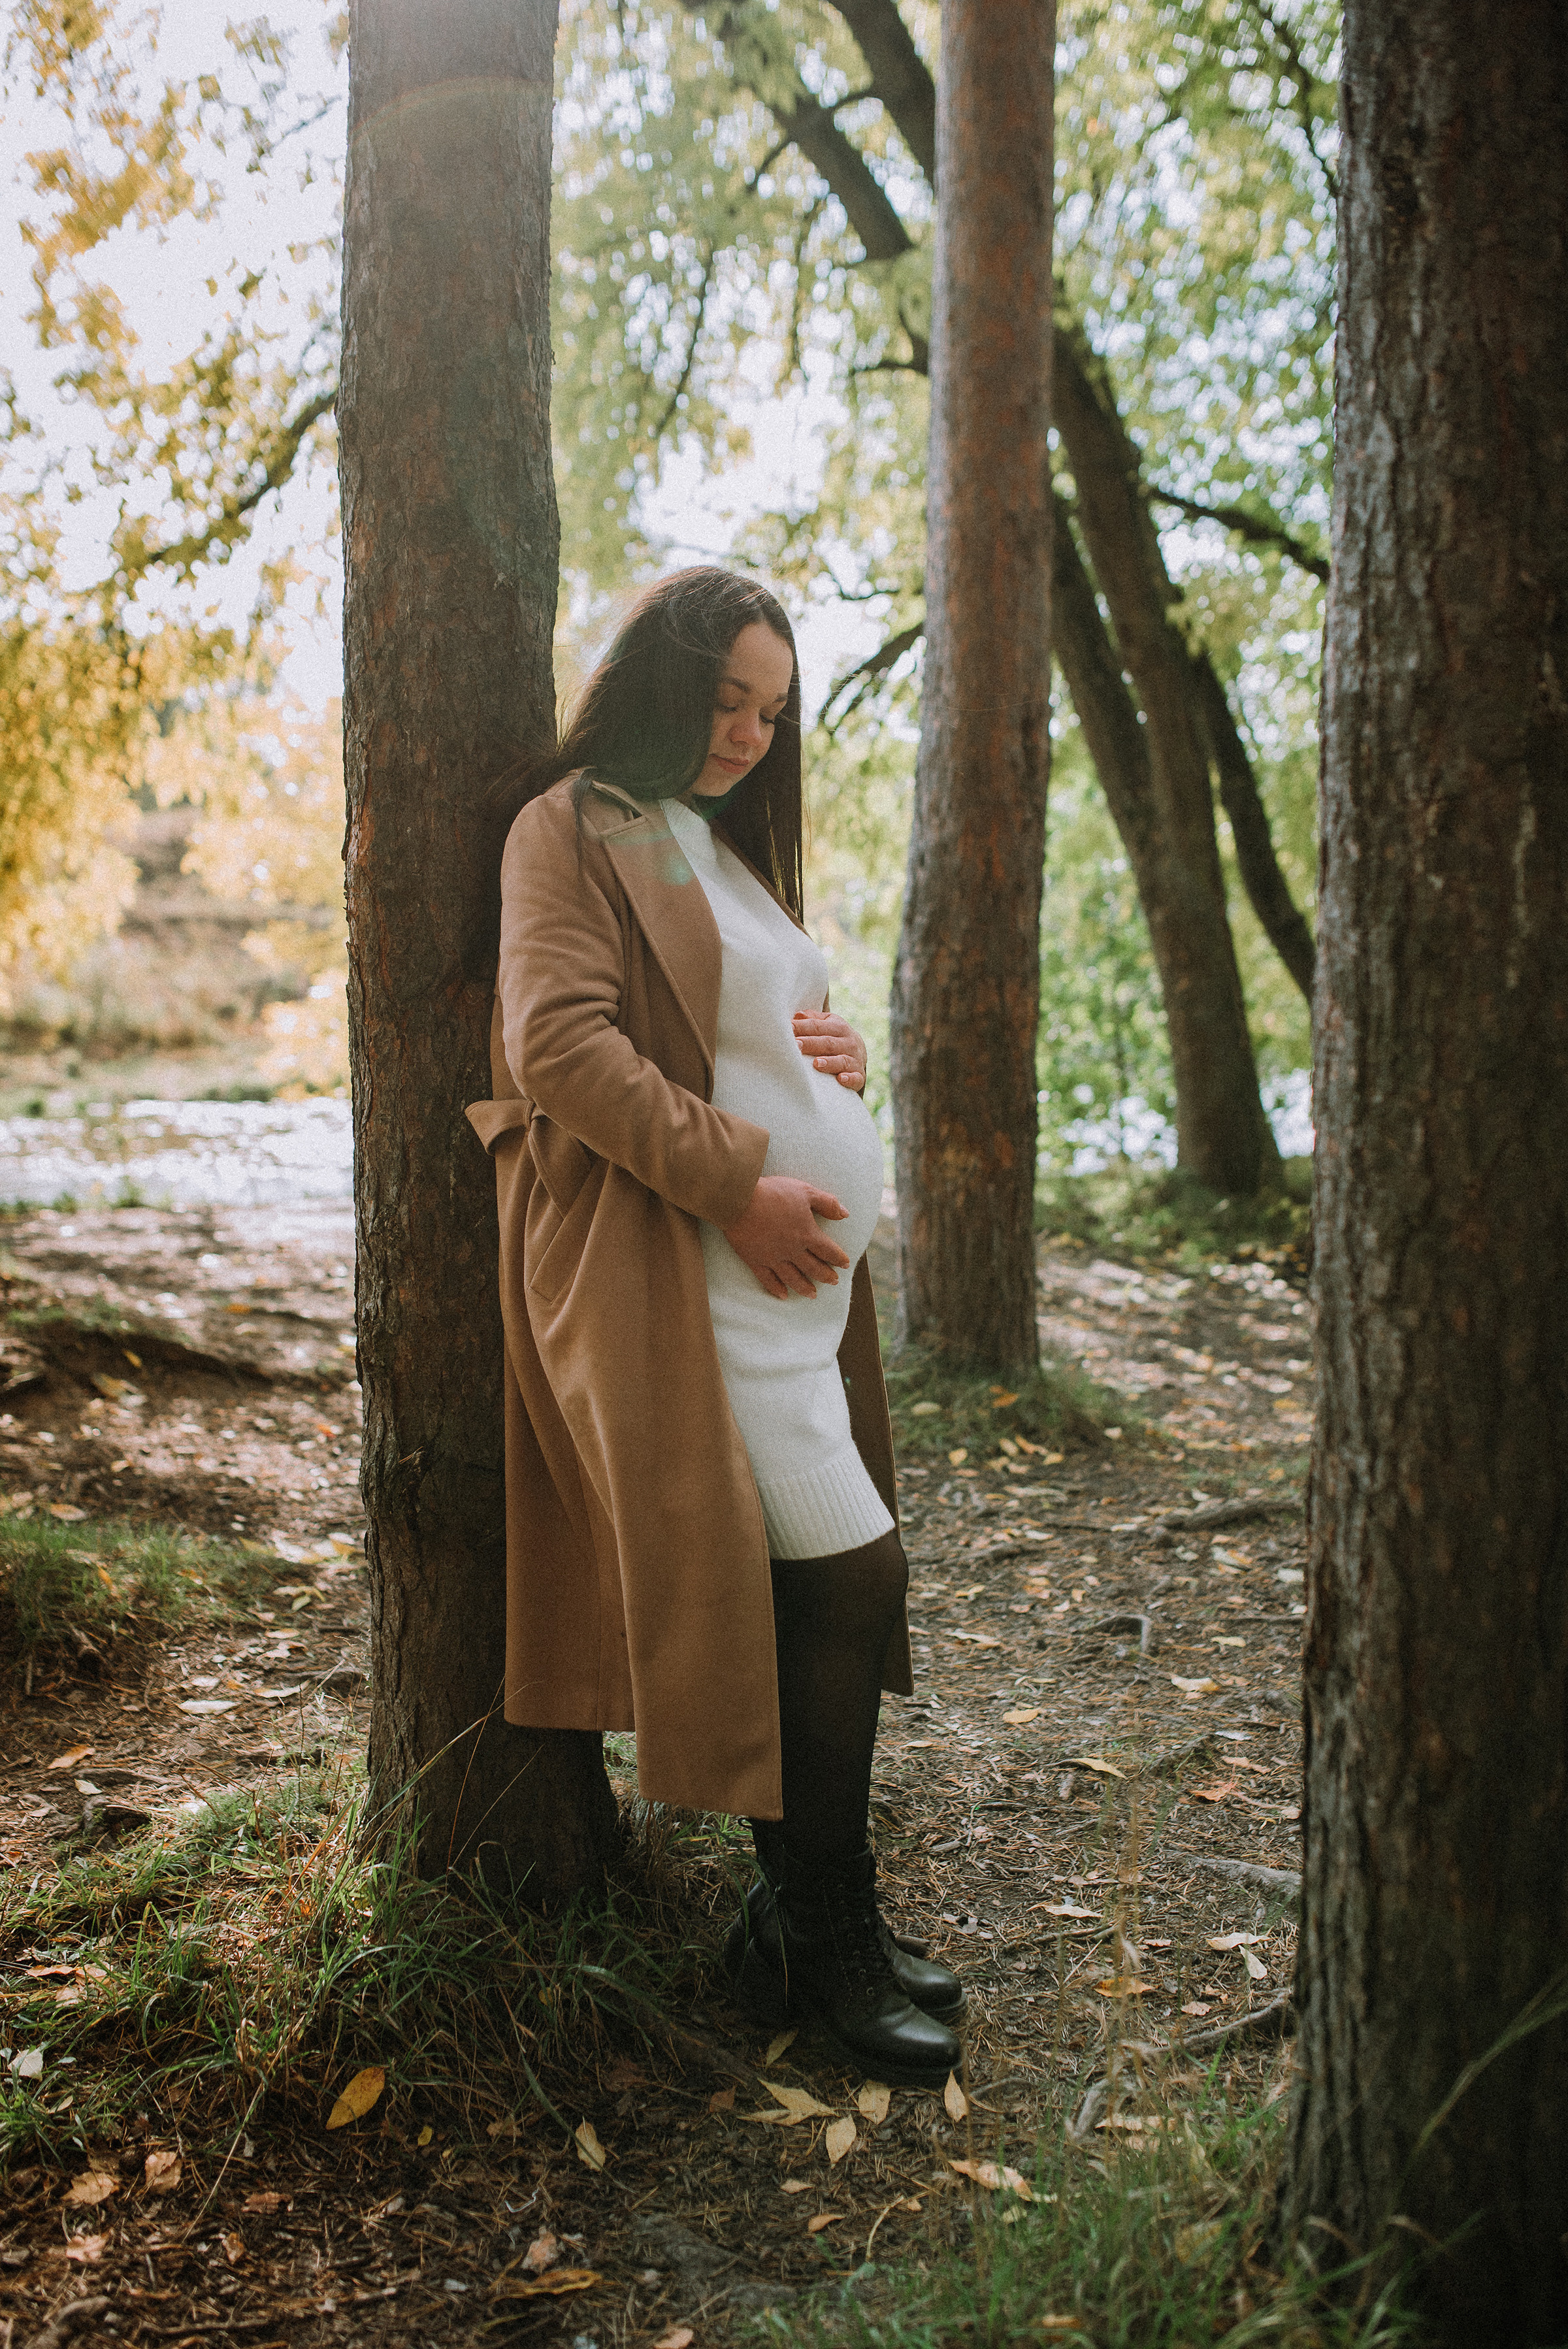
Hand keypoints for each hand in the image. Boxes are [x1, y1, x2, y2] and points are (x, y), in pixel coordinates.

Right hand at [722, 1175, 851, 1300]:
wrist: (739, 1200)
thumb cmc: (773, 1192)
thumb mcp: (805, 1191)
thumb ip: (827, 1203)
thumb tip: (846, 1214)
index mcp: (807, 1234)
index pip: (828, 1251)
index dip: (839, 1258)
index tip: (846, 1264)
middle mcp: (792, 1250)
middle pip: (813, 1267)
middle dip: (826, 1275)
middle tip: (834, 1281)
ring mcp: (773, 1258)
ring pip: (793, 1278)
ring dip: (805, 1287)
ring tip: (813, 1295)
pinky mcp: (755, 1260)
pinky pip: (767, 1280)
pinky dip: (776, 1289)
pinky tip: (783, 1295)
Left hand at [792, 1009, 867, 1090]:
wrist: (859, 1053)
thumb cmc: (835, 1037)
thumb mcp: (827, 1024)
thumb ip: (812, 1019)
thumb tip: (797, 1015)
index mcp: (839, 1027)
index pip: (817, 1026)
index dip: (802, 1027)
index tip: (788, 1029)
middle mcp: (849, 1042)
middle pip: (827, 1043)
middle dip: (811, 1044)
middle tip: (796, 1045)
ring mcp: (855, 1060)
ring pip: (841, 1060)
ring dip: (829, 1062)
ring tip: (816, 1063)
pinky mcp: (859, 1076)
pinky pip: (856, 1078)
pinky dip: (850, 1078)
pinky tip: (841, 1079)